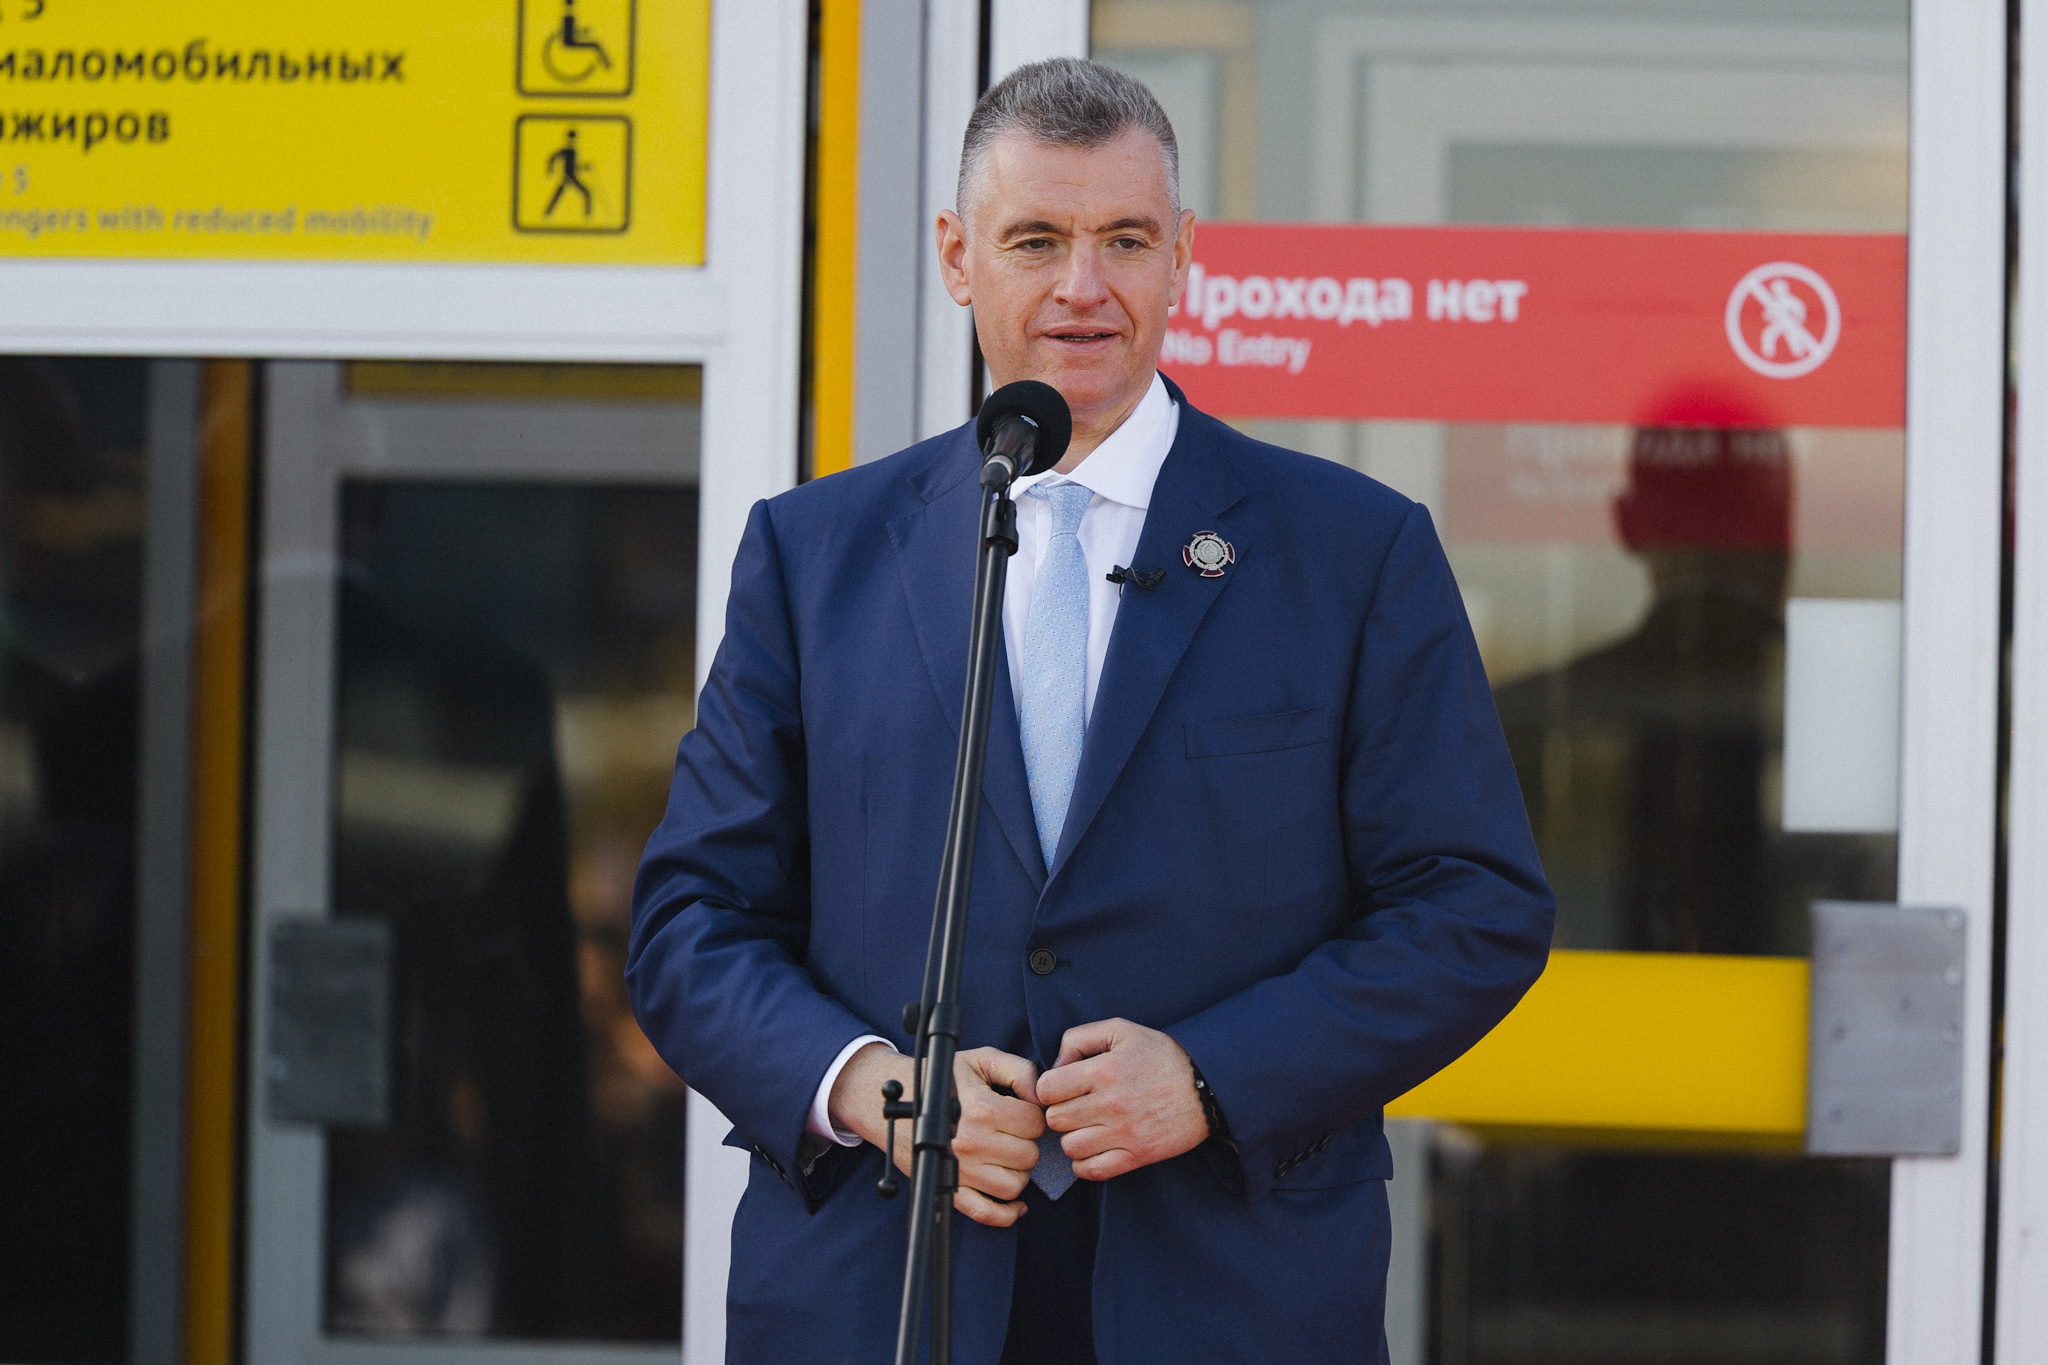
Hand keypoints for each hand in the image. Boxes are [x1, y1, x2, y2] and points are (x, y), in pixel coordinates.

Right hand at [830, 1042, 1045, 1227]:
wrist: (893, 1101)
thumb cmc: (941, 1078)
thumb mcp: (982, 1059)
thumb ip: (1020, 1070)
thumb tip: (1042, 1096)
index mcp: (981, 1108)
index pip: (1034, 1123)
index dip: (1033, 1116)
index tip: (1021, 1112)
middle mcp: (971, 1142)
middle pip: (1028, 1156)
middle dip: (1026, 1142)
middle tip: (1012, 1132)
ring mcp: (959, 1170)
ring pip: (1014, 1186)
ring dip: (1017, 1172)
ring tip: (1006, 1155)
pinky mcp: (948, 1188)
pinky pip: (986, 1213)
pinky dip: (1007, 1213)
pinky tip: (1017, 1204)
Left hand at [1037, 1018, 1208, 1180]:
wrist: (1208, 1084)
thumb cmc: (1161, 1054)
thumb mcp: (1120, 1030)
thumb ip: (1079, 1039)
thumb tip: (1056, 1066)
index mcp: (1104, 1070)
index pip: (1046, 1089)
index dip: (1048, 1087)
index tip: (1061, 1087)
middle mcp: (1111, 1104)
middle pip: (1055, 1119)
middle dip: (1060, 1111)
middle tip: (1076, 1106)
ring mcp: (1124, 1133)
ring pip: (1070, 1147)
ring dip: (1073, 1137)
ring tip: (1087, 1126)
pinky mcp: (1137, 1156)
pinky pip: (1092, 1171)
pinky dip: (1086, 1163)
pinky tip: (1095, 1147)